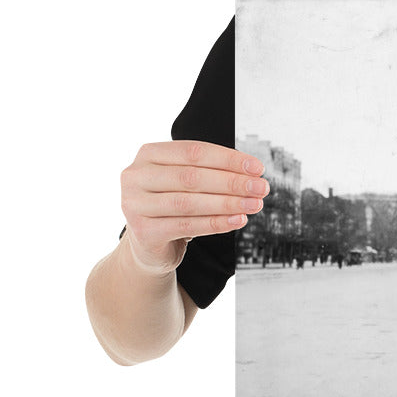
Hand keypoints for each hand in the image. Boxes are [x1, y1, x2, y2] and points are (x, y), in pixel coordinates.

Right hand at [120, 140, 268, 273]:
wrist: (149, 244)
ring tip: (255, 204)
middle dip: (232, 182)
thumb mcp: (187, 182)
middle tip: (261, 188)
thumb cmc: (174, 205)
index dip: (229, 159)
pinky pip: (186, 226)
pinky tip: (238, 220)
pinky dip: (216, 223)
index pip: (194, 152)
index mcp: (148, 154)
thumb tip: (253, 173)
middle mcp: (136, 176)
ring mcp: (135, 204)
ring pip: (189, 202)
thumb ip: (212, 172)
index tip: (258, 168)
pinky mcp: (143, 232)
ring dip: (228, 203)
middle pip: (192, 177)